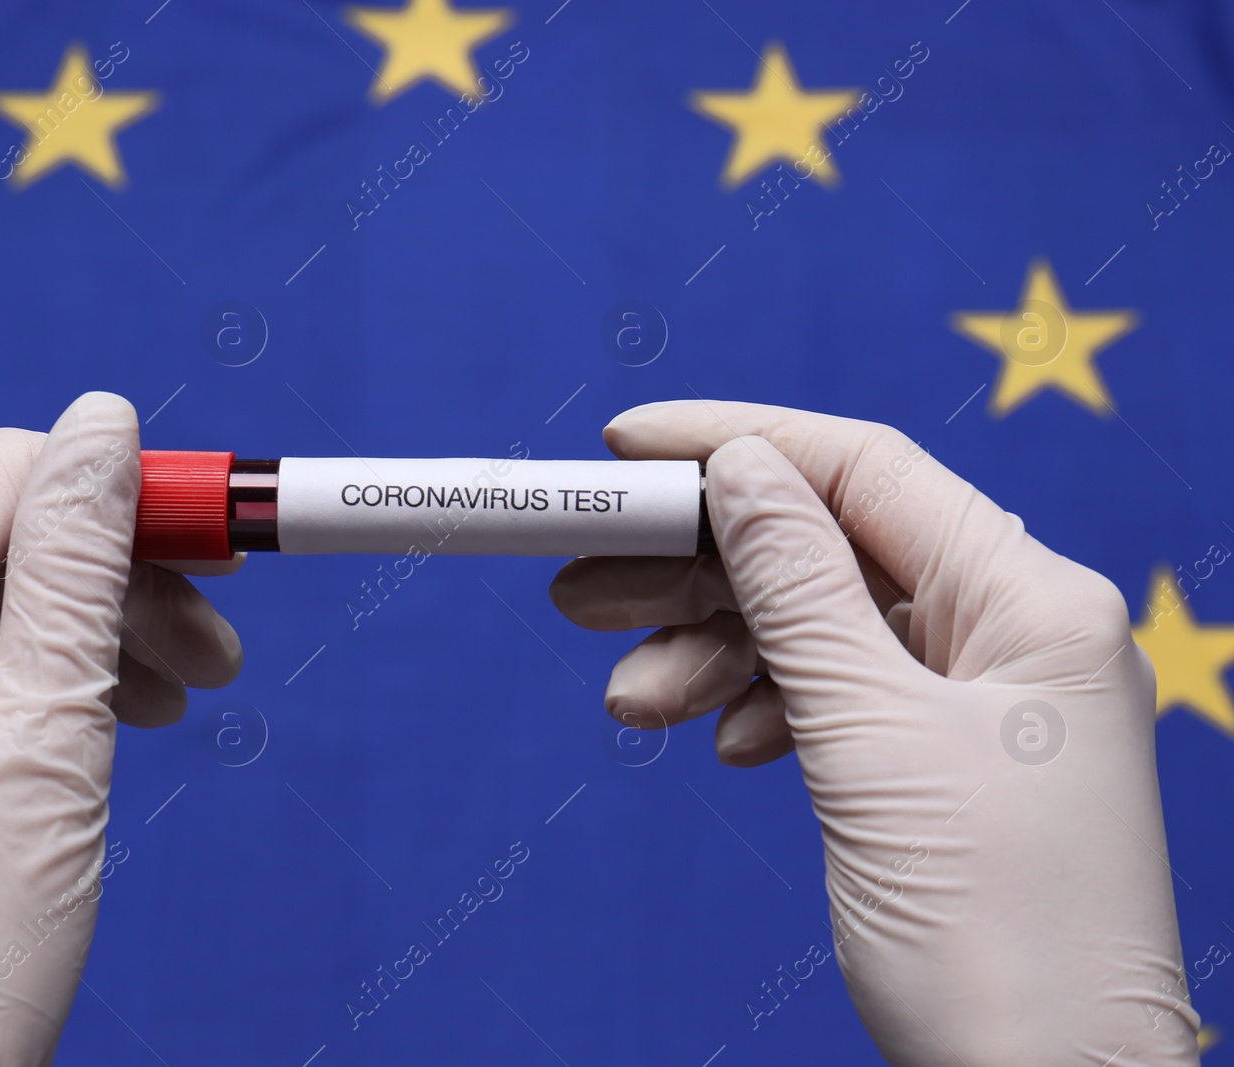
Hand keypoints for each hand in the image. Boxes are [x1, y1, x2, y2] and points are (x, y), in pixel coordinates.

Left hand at [0, 393, 241, 1065]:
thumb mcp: (50, 730)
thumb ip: (79, 564)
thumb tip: (103, 420)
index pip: (2, 476)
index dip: (122, 490)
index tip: (220, 537)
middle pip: (2, 546)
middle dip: (123, 580)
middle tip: (220, 646)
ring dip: (101, 637)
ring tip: (186, 700)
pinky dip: (51, 688)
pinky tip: (119, 725)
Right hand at [550, 401, 1198, 1065]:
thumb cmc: (995, 937)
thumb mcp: (873, 742)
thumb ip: (798, 591)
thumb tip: (740, 468)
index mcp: (1032, 602)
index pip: (866, 472)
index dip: (739, 443)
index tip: (627, 446)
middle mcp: (1012, 632)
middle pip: (825, 551)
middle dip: (698, 568)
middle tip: (581, 583)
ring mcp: (977, 698)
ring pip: (816, 629)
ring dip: (713, 653)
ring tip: (629, 698)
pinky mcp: (939, 759)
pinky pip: (831, 696)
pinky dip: (761, 707)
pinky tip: (722, 740)